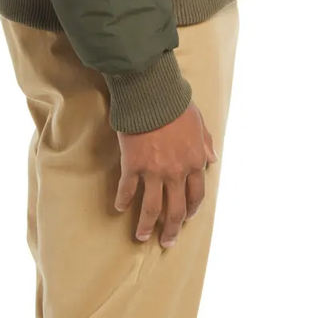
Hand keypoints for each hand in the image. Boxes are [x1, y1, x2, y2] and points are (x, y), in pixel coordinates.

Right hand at [114, 102, 217, 247]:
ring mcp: (153, 171)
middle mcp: (176, 172)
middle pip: (175, 210)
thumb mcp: (199, 122)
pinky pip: (127, 189)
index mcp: (194, 162)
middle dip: (171, 229)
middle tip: (166, 241)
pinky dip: (123, 200)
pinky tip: (119, 207)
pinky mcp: (132, 164)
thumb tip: (213, 159)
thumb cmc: (176, 103)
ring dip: (146, 226)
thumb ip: (206, 143)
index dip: (190, 210)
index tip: (185, 218)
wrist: (152, 92)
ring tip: (141, 236)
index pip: (196, 196)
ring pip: (151, 208)